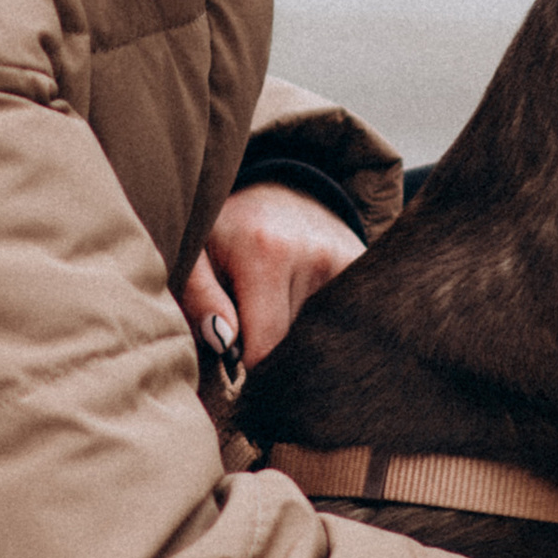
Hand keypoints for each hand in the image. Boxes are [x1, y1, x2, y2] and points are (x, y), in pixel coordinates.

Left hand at [182, 183, 362, 379]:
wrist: (276, 191)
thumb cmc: (225, 230)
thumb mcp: (195, 254)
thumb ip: (199, 298)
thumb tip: (224, 342)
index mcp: (266, 254)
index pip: (265, 348)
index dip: (248, 366)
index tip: (235, 358)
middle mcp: (315, 256)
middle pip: (295, 346)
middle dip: (274, 352)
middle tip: (252, 330)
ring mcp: (346, 260)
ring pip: (320, 336)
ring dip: (298, 337)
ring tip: (277, 309)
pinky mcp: (363, 264)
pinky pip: (343, 320)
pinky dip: (322, 326)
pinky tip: (303, 305)